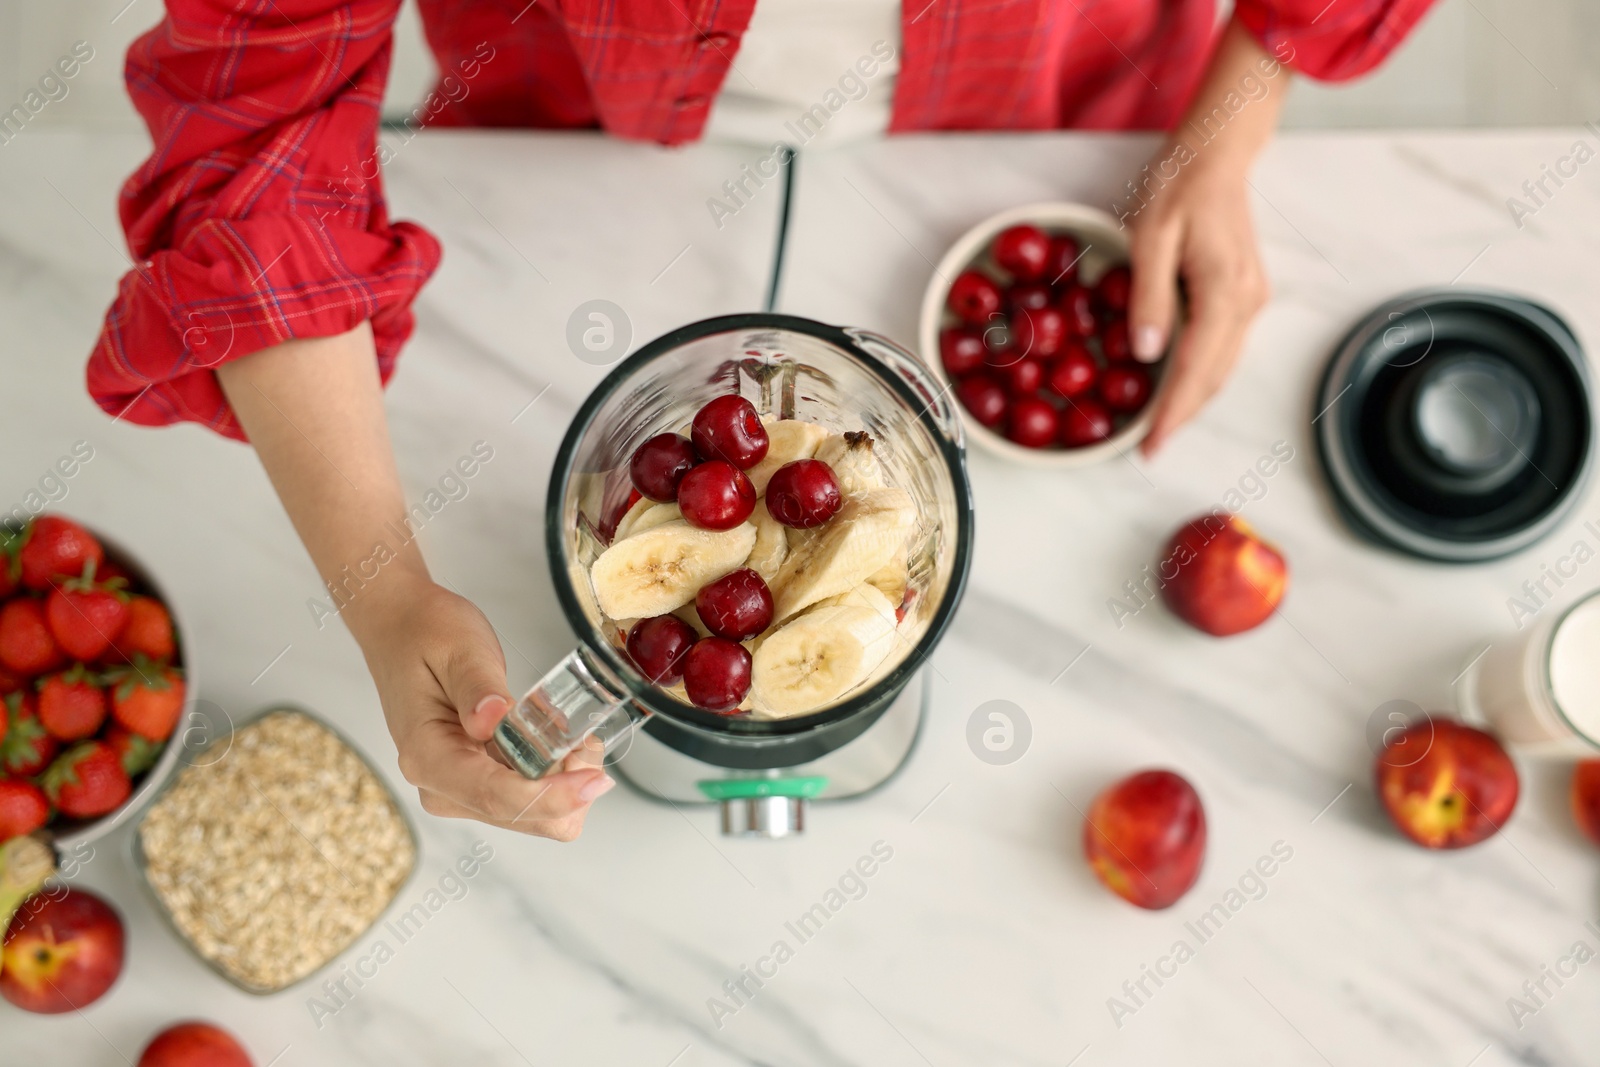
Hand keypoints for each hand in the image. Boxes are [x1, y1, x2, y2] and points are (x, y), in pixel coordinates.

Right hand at [349, 576, 613, 839]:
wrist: (402, 630)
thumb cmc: (427, 635)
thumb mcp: (460, 648)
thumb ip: (478, 687)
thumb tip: (493, 720)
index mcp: (428, 755)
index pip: (495, 796)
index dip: (551, 796)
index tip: (594, 781)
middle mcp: (439, 785)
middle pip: (520, 816)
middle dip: (566, 785)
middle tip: (583, 737)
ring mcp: (457, 790)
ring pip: (531, 815)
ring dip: (563, 781)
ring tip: (568, 733)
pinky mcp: (475, 784)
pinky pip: (527, 799)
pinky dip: (553, 776)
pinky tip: (555, 740)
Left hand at [1127, 149, 1269, 456]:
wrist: (1219, 152)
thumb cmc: (1179, 184)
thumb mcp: (1148, 234)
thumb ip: (1148, 296)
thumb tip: (1148, 354)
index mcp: (1223, 291)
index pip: (1194, 370)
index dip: (1171, 414)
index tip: (1150, 448)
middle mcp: (1247, 303)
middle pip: (1213, 378)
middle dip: (1181, 417)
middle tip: (1147, 449)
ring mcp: (1252, 300)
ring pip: (1222, 367)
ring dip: (1192, 399)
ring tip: (1158, 426)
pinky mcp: (1247, 294)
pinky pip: (1222, 348)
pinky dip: (1200, 373)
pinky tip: (1174, 385)